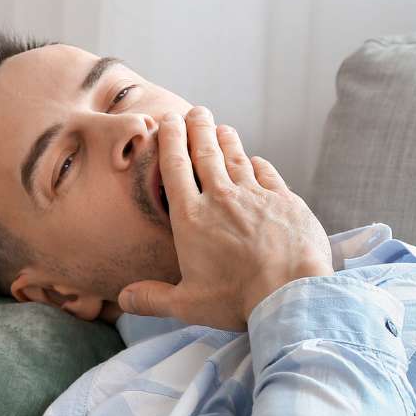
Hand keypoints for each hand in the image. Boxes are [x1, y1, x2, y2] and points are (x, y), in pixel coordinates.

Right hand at [117, 105, 332, 330]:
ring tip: (221, 128)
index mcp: (192, 218)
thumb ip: (154, 298)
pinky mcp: (285, 200)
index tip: (168, 120)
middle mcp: (222, 198)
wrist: (290, 293)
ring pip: (237, 158)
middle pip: (206, 153)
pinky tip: (255, 160)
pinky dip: (258, 164)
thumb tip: (125, 298)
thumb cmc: (237, 300)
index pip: (176, 168)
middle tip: (195, 111)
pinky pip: (268, 174)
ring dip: (227, 140)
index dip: (170, 140)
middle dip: (198, 128)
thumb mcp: (188, 304)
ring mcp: (255, 196)